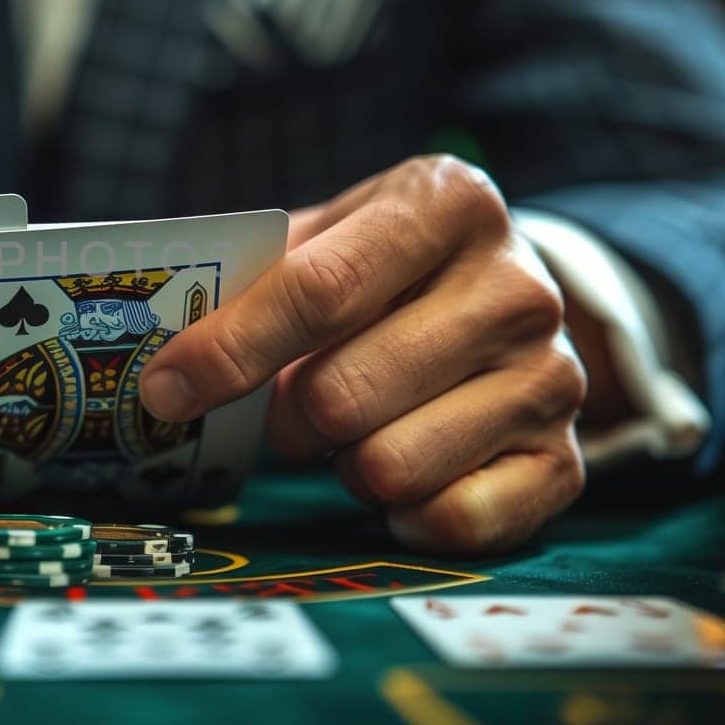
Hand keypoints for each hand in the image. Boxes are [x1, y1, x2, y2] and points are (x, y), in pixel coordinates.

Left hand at [139, 155, 586, 553]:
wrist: (505, 297)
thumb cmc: (384, 270)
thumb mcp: (327, 236)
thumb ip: (250, 277)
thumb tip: (159, 351)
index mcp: (448, 204)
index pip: (318, 290)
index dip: (228, 349)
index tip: (166, 389)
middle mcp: (517, 287)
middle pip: (343, 394)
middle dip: (284, 419)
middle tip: (282, 412)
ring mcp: (552, 377)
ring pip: (389, 467)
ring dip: (341, 466)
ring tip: (349, 433)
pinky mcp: (565, 461)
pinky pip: (452, 521)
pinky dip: (401, 515)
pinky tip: (396, 479)